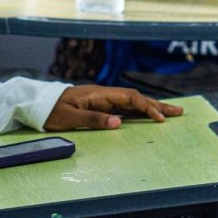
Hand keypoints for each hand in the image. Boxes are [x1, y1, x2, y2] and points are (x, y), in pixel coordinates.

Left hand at [43, 85, 183, 130]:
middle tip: (179, 113)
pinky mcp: (101, 107)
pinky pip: (125, 109)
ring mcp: (104, 100)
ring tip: (170, 114)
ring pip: (133, 103)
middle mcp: (104, 95)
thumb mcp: (69, 118)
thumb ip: (93, 119)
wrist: (38, 104)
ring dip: (151, 108)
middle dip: (158, 105)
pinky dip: (140, 112)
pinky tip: (149, 116)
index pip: (130, 98)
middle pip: (136, 98)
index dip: (146, 107)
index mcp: (99, 94)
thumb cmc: (51, 111)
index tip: (159, 118)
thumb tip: (119, 123)